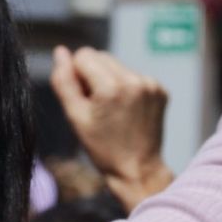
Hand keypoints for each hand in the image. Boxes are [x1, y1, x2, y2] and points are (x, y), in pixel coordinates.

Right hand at [49, 47, 173, 211]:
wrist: (138, 169)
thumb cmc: (103, 148)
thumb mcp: (75, 117)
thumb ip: (64, 81)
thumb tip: (61, 52)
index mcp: (112, 87)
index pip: (84, 55)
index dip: (77, 76)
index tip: (84, 100)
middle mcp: (135, 80)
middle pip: (101, 56)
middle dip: (93, 76)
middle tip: (97, 106)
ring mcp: (151, 84)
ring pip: (117, 65)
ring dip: (109, 80)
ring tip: (112, 110)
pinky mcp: (160, 90)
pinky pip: (132, 75)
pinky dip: (125, 87)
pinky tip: (126, 109)